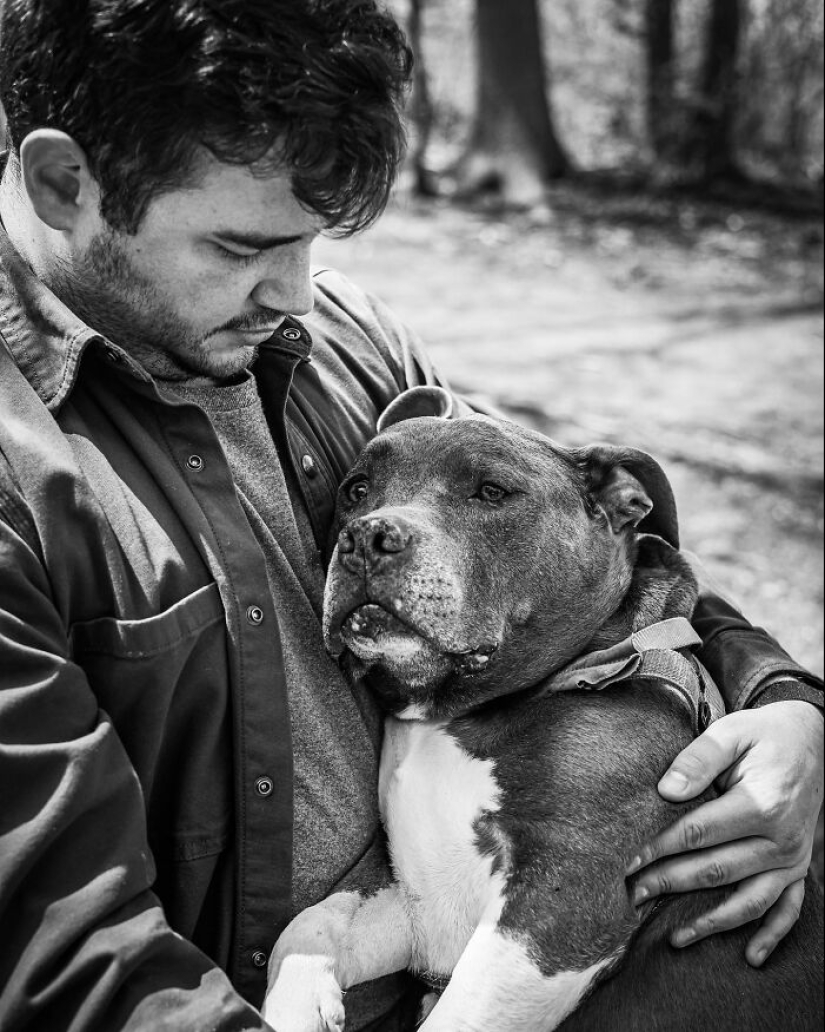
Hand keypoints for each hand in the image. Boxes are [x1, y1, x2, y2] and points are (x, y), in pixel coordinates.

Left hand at [626, 700, 823, 966]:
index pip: (698, 833)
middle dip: (671, 884)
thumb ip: (699, 759)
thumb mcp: (731, 732)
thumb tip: (666, 790)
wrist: (813, 739)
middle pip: (717, 870)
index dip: (659, 848)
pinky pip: (789, 909)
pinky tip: (749, 956)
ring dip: (712, 922)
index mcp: (762, 804)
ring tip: (675, 938)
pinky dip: (771, 935)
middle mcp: (781, 839)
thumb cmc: (763, 735)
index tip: (627, 862)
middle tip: (633, 896)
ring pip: (750, 900)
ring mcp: (792, 858)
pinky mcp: (799, 867)